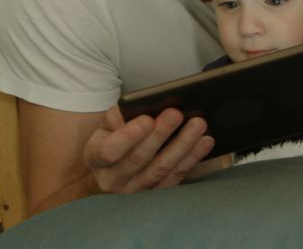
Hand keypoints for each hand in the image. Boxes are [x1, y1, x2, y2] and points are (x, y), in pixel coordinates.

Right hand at [82, 107, 214, 193]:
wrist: (111, 174)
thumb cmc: (111, 142)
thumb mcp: (105, 128)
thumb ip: (117, 117)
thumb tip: (139, 108)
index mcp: (96, 158)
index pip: (109, 150)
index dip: (129, 136)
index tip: (148, 119)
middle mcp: (114, 179)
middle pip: (140, 158)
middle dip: (160, 134)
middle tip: (177, 114)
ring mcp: (136, 191)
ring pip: (162, 169)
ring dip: (183, 145)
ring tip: (199, 125)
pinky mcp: (157, 194)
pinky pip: (177, 177)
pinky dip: (193, 158)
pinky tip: (205, 142)